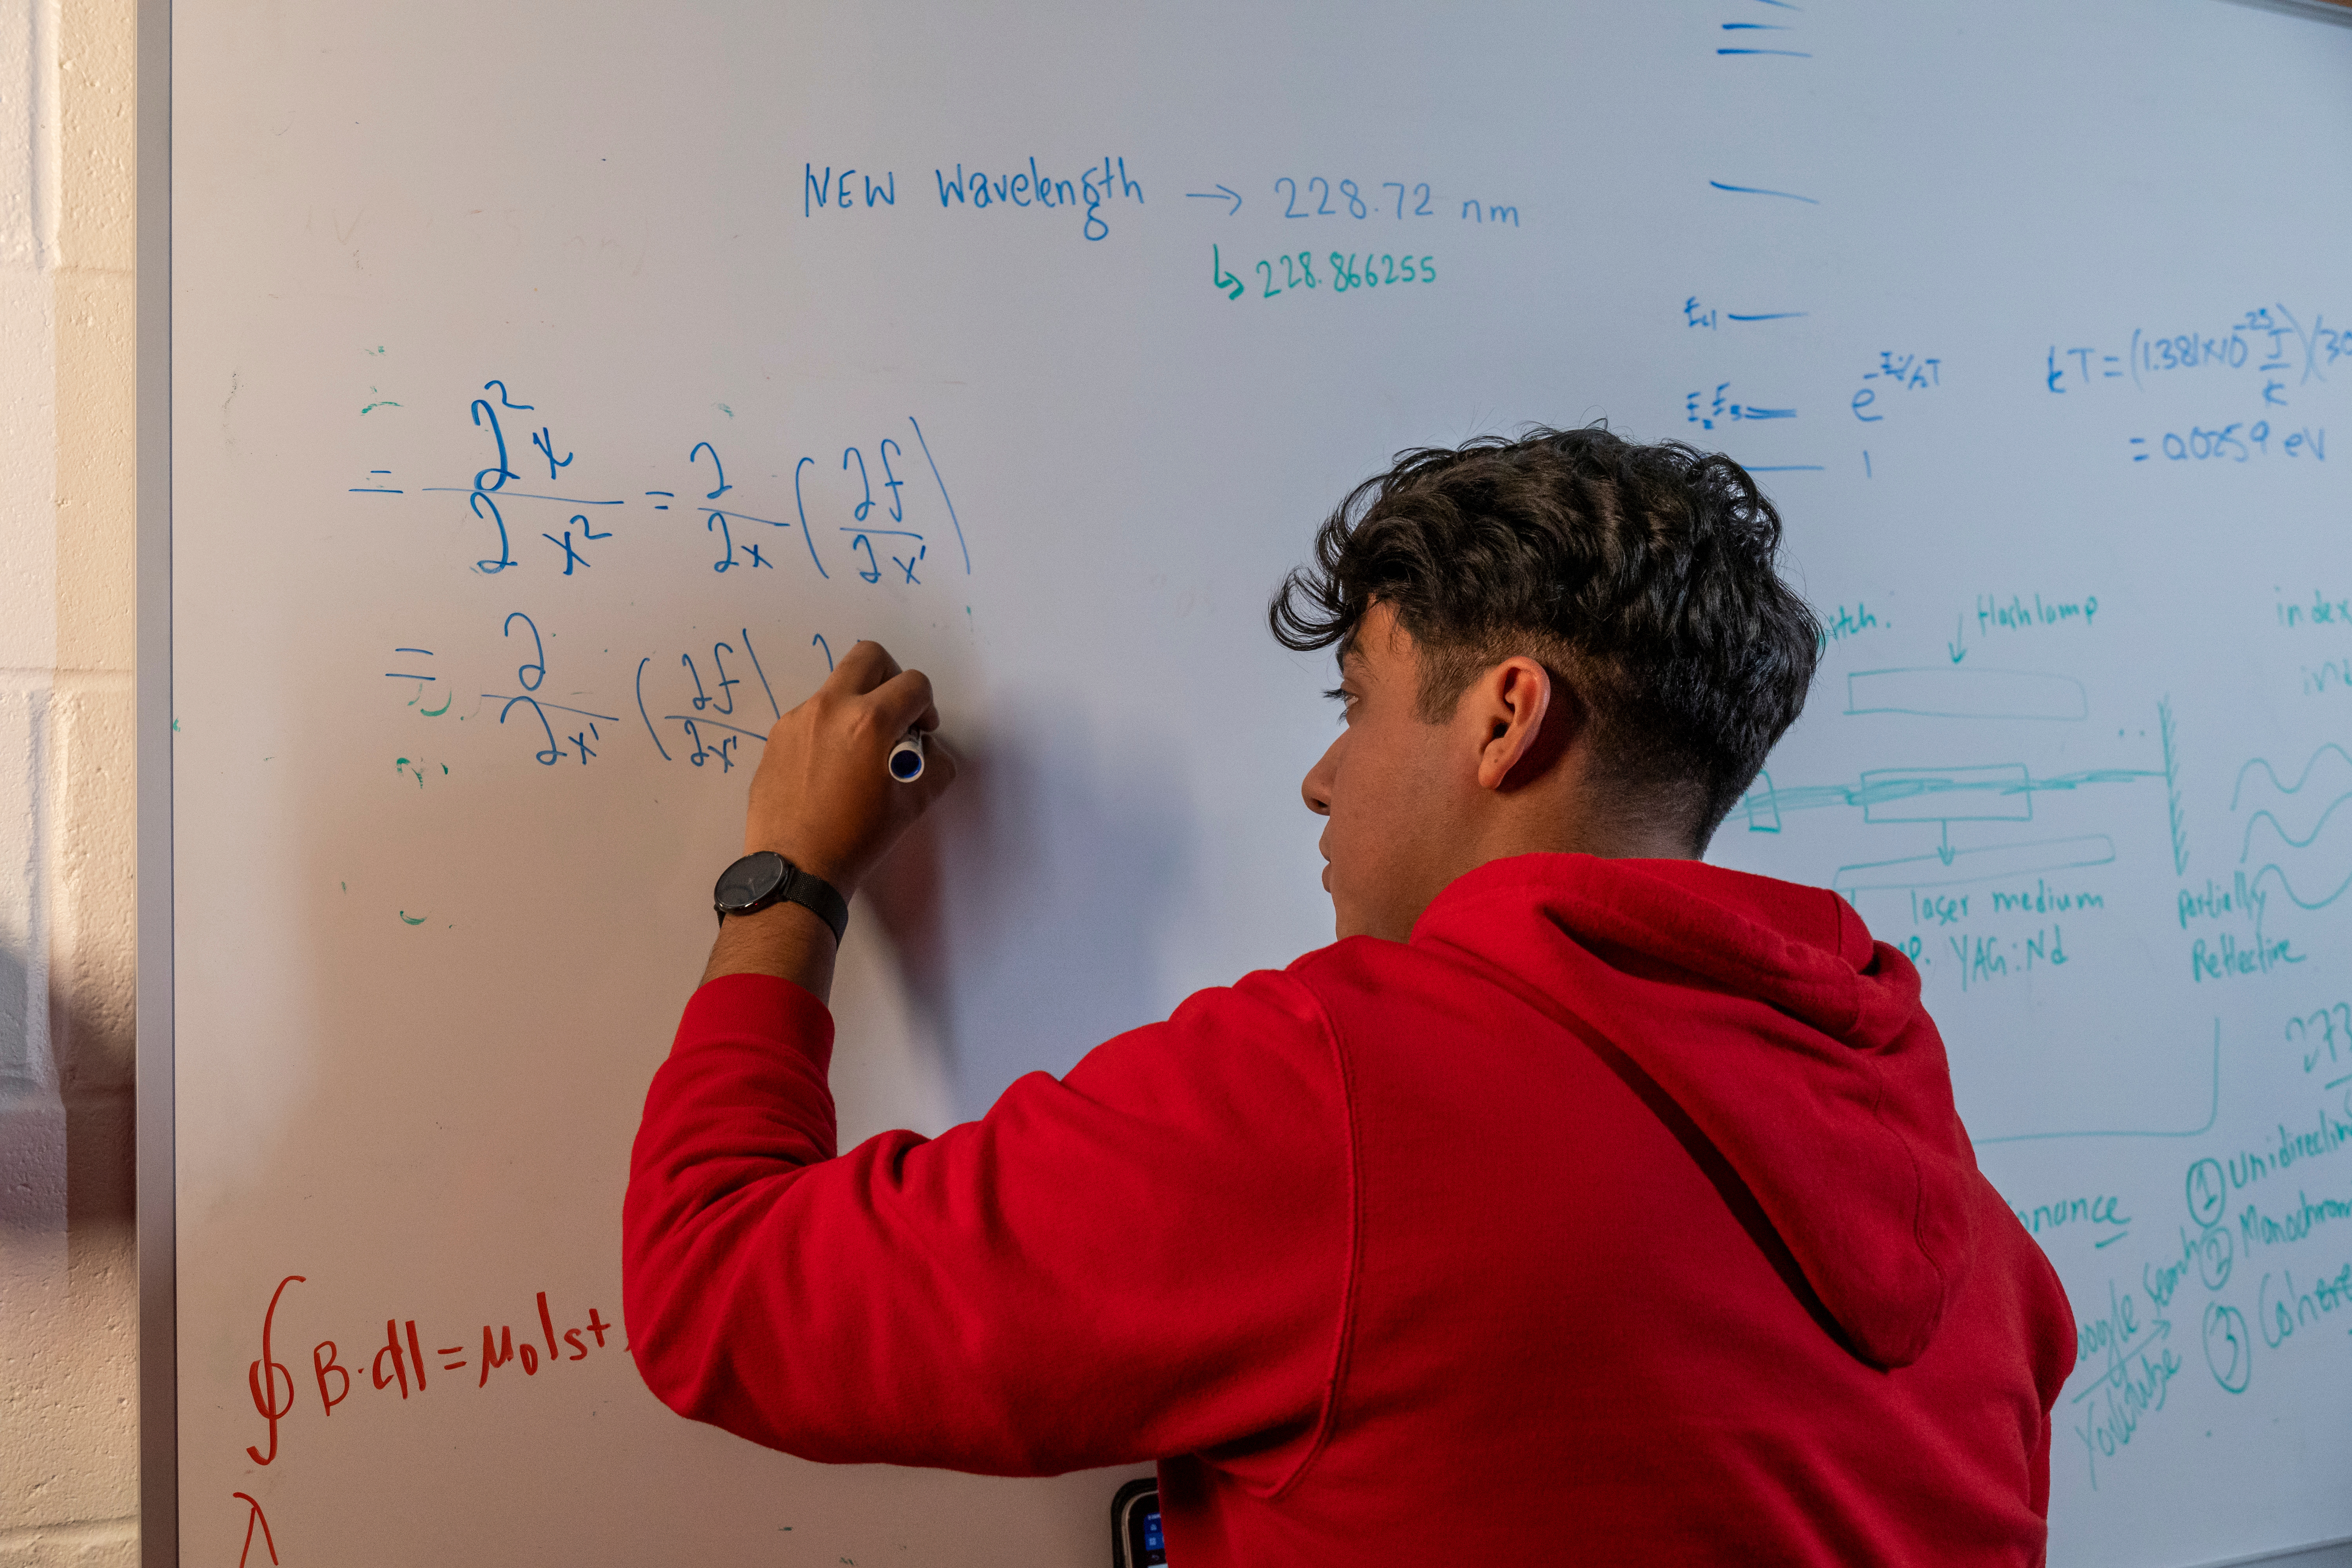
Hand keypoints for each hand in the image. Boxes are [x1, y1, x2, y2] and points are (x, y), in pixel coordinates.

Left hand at [741, 640, 957, 899]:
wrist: (796, 868)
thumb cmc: (857, 839)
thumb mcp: (914, 804)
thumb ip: (934, 765)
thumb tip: (925, 748)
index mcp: (869, 720)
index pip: (913, 684)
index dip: (926, 707)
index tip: (920, 732)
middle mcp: (830, 708)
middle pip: (869, 656)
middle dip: (891, 678)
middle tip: (894, 714)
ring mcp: (798, 719)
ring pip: (837, 687)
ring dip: (856, 706)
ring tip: (858, 752)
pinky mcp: (777, 737)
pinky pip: (811, 716)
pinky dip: (829, 729)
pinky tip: (830, 768)